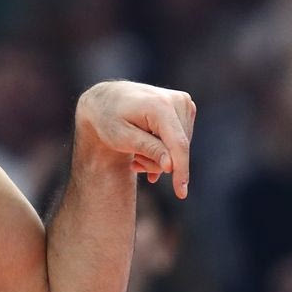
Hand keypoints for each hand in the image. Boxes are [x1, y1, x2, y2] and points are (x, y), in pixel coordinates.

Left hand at [75, 81, 195, 198]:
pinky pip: (180, 140)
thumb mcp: (122, 138)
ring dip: (158, 157)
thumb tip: (171, 166)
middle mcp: (177, 100)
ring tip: (136, 156)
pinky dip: (164, 150)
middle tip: (134, 163)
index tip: (181, 193)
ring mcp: (183, 102)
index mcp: (160, 105)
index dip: (181, 170)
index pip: (177, 144)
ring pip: (180, 147)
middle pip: (178, 148)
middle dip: (157, 162)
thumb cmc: (109, 119)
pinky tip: (144, 154)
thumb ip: (148, 150)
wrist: (106, 99)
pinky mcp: (185, 107)